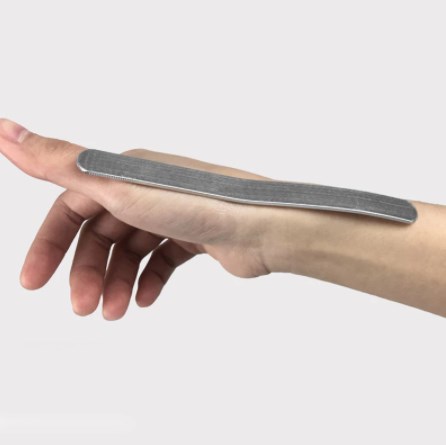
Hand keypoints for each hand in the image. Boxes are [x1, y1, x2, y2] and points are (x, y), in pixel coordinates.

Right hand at [0, 119, 274, 319]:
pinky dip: (149, 280)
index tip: (34, 281)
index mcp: (124, 174)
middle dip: (86, 273)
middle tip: (83, 308)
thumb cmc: (198, 202)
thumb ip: (59, 163)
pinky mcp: (193, 235)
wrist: (262, 227)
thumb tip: (3, 131)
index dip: (50, 244)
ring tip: (114, 311)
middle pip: (100, 235)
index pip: (70, 208)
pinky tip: (146, 298)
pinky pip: (161, 260)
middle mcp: (146, 190)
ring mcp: (171, 213)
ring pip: (130, 252)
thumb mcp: (116, 184)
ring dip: (116, 283)